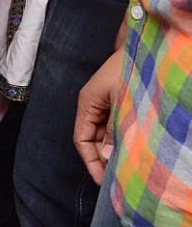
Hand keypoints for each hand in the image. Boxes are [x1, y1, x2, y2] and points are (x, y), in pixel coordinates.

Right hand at [74, 49, 121, 184]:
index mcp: (87, 103)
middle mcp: (94, 105)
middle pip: (92, 139)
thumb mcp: (121, 101)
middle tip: (116, 179)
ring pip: (105, 134)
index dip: (90, 161)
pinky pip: (116, 126)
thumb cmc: (130, 68)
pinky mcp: (119, 102)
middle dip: (102, 159)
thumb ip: (113, 129)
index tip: (102, 180)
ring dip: (113, 149)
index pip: (81, 139)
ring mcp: (107, 104)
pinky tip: (131, 149)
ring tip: (125, 167)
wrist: (145, 46)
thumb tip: (106, 156)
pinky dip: (121, 139)